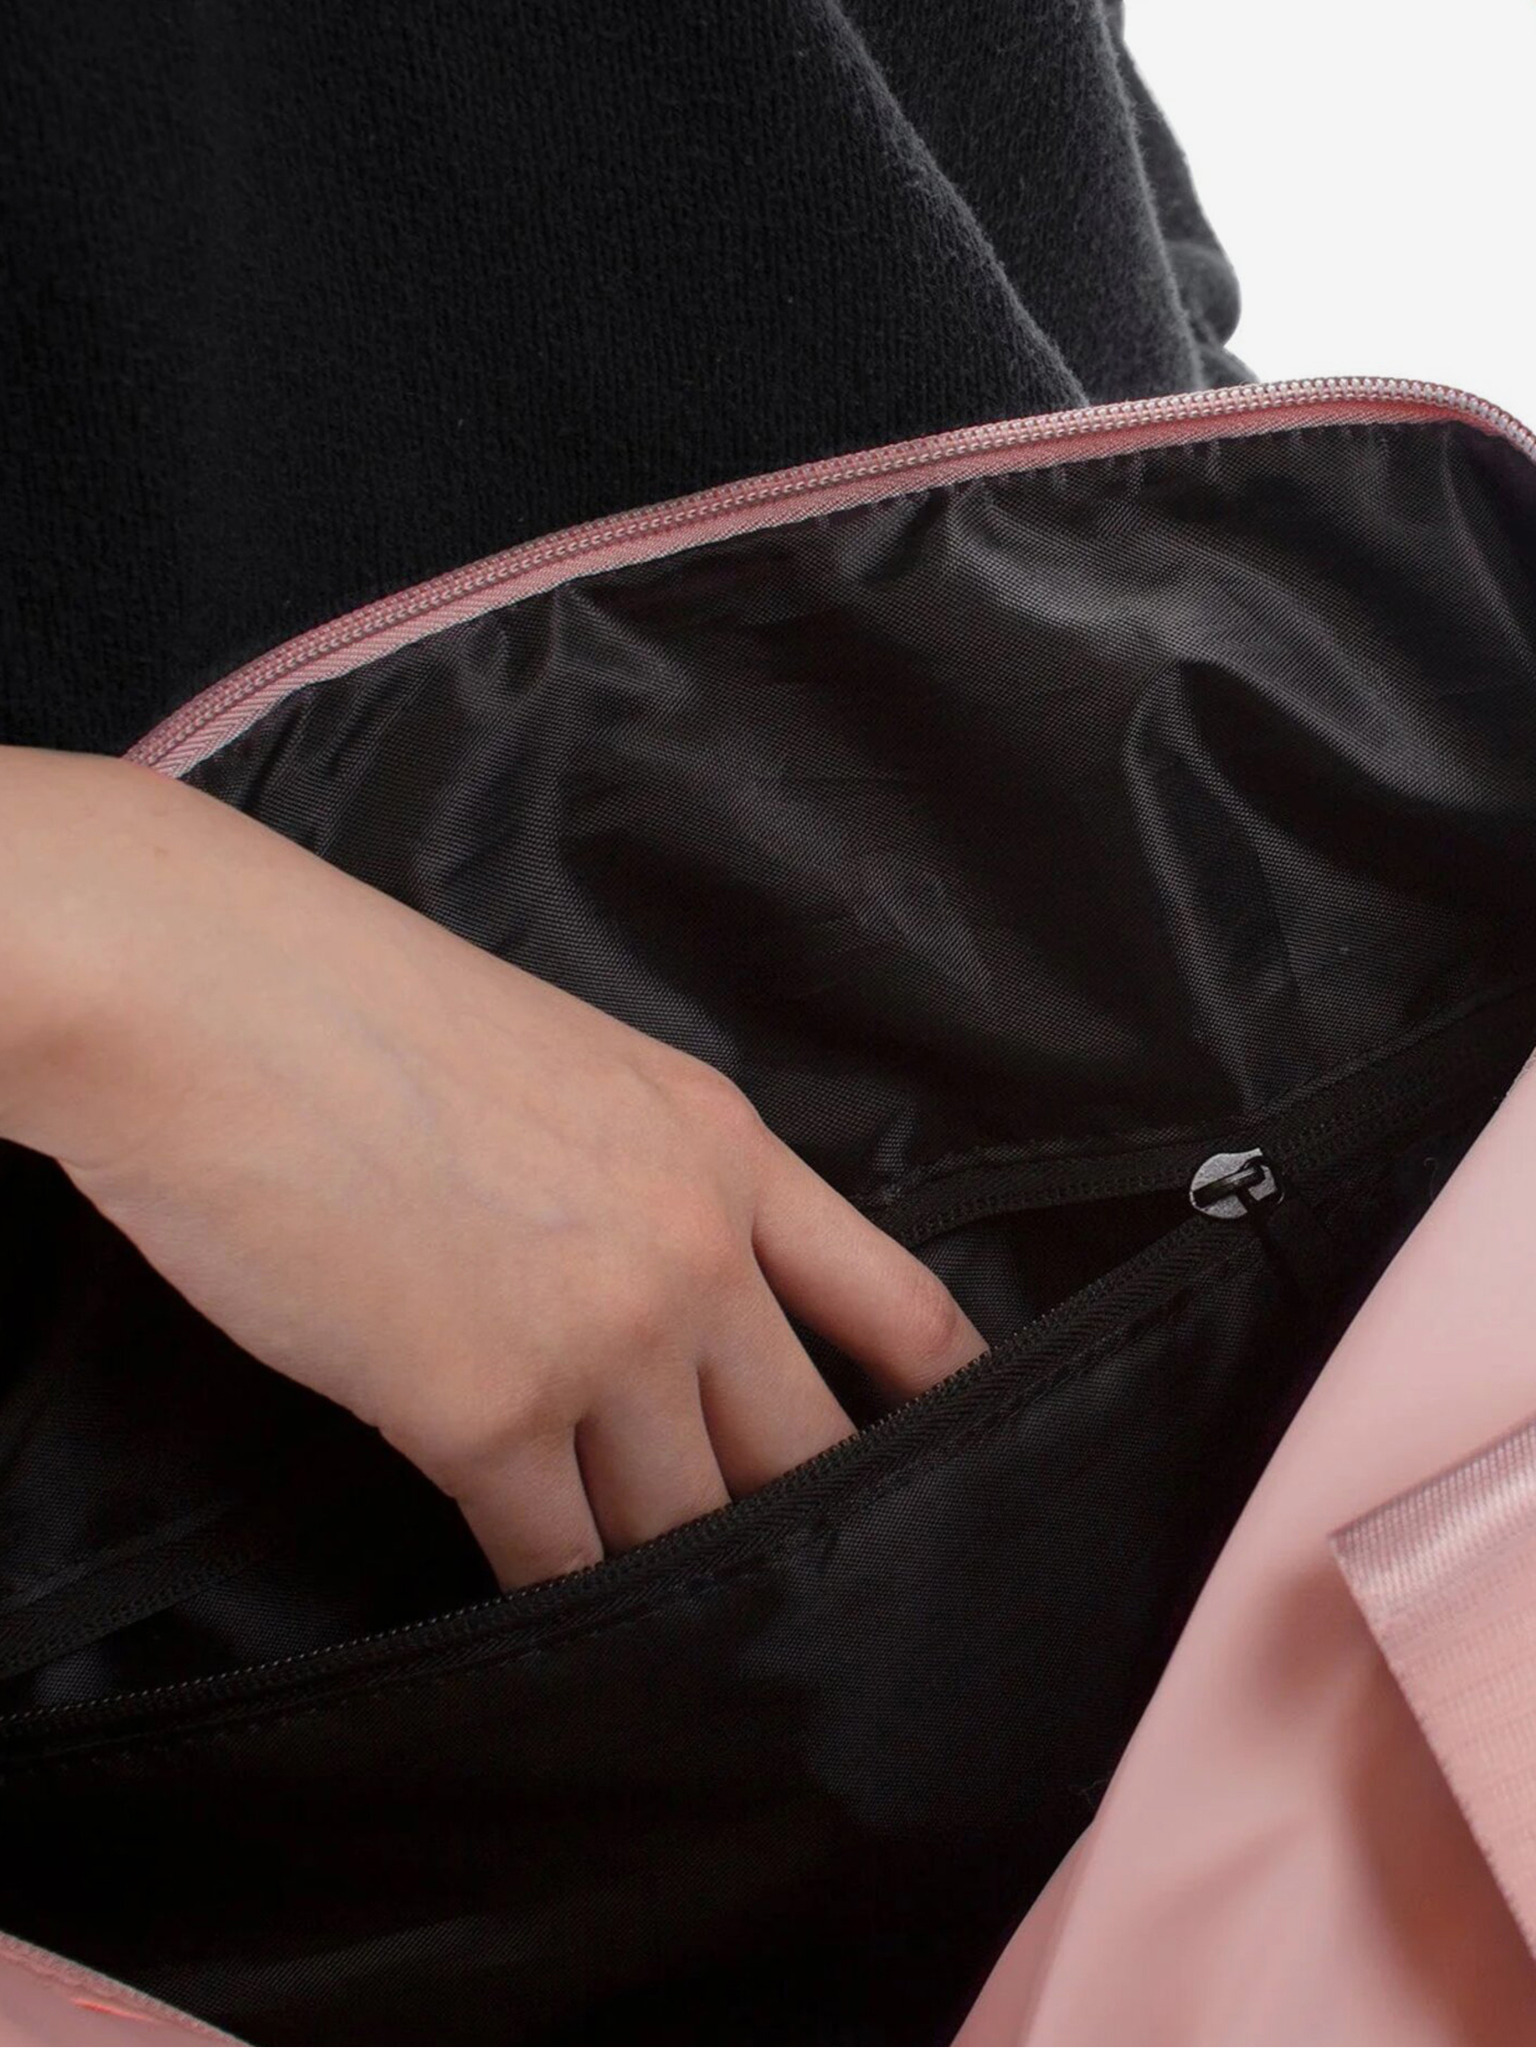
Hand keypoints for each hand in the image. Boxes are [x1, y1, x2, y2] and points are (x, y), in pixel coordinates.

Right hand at [0, 750, 984, 1587]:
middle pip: (806, 1445)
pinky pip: (557, 1558)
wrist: (214, 1000)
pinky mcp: (483, 1413)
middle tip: (787, 1566)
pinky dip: (556, 1591)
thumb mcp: (569, 1062)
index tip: (969, 1451)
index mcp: (722, 1146)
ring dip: (665, 1561)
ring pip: (688, 1521)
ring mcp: (601, 1338)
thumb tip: (666, 1289)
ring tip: (653, 1596)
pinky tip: (544, 1598)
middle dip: (793, 1512)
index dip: (946, 1396)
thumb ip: (647, 1176)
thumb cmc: (360, 1006)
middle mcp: (695, 1249)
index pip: (896, 1302)